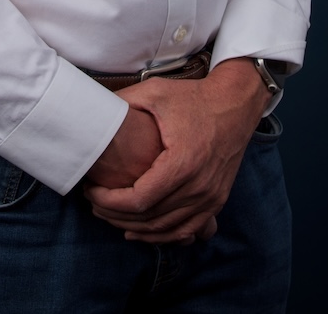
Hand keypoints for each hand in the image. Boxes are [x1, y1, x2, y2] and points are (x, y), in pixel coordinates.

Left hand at [84, 57, 270, 243]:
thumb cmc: (194, 97)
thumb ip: (124, 102)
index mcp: (182, 163)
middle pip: (150, 219)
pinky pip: (187, 231)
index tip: (92, 192)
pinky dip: (162, 235)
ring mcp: (211, 197)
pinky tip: (141, 231)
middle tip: (94, 205)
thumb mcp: (155, 92)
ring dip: (136, 229)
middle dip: (116, 217)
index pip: (138, 200)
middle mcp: (199, 186)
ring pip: (167, 230)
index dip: (110, 202)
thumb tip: (95, 111)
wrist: (235, 104)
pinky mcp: (217, 201)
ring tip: (111, 217)